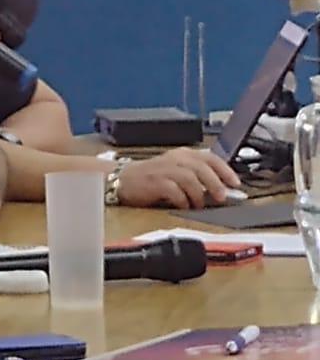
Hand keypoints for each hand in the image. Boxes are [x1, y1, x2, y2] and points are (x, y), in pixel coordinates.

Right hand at [117, 149, 241, 209]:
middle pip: (202, 168)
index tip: (235, 184)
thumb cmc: (153, 178)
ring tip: (199, 204)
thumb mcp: (177, 170)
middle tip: (221, 197)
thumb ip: (197, 176)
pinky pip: (174, 190)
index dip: (225, 171)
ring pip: (190, 178)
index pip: (210, 158)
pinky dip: (182, 199)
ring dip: (198, 193)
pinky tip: (183, 205)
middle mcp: (175, 159)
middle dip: (215, 184)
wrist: (124, 180)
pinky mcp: (155, 182)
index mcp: (183, 154)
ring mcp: (164, 170)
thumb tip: (220, 189)